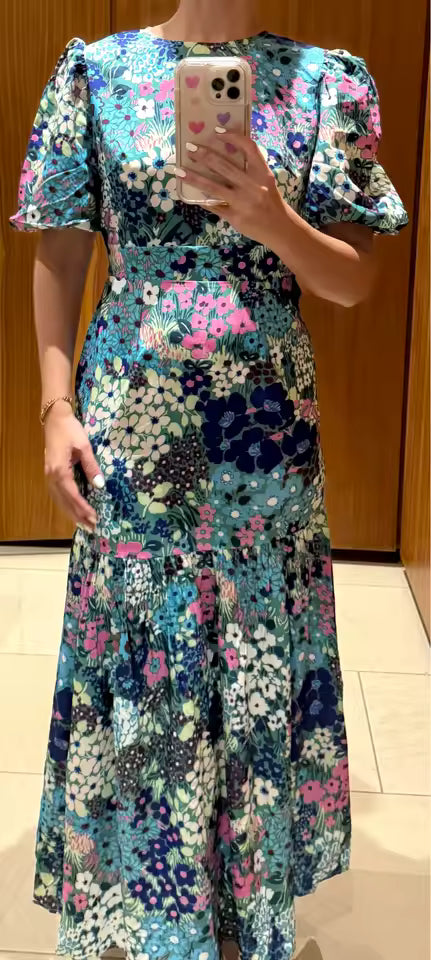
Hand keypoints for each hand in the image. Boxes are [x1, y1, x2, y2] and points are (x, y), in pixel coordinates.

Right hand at [43, 402, 103, 532]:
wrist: (55, 419)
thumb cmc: (71, 431)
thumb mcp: (85, 447)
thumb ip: (92, 467)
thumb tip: (100, 486)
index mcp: (60, 471)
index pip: (73, 496)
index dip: (84, 509)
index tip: (95, 518)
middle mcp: (52, 477)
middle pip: (65, 502)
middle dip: (79, 516)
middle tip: (92, 527)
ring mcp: (49, 476)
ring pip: (59, 501)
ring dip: (72, 513)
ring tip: (84, 524)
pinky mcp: (50, 474)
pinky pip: (57, 495)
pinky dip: (65, 505)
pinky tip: (72, 510)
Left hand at [180, 129, 287, 244]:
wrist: (279, 228)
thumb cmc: (270, 201)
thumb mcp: (266, 181)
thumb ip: (250, 169)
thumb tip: (223, 156)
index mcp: (262, 173)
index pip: (249, 148)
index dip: (233, 137)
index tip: (216, 131)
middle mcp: (253, 186)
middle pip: (225, 166)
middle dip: (205, 155)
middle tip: (190, 148)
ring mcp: (242, 202)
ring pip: (213, 187)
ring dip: (194, 178)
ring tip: (180, 171)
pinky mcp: (235, 217)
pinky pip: (214, 206)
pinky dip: (202, 200)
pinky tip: (191, 195)